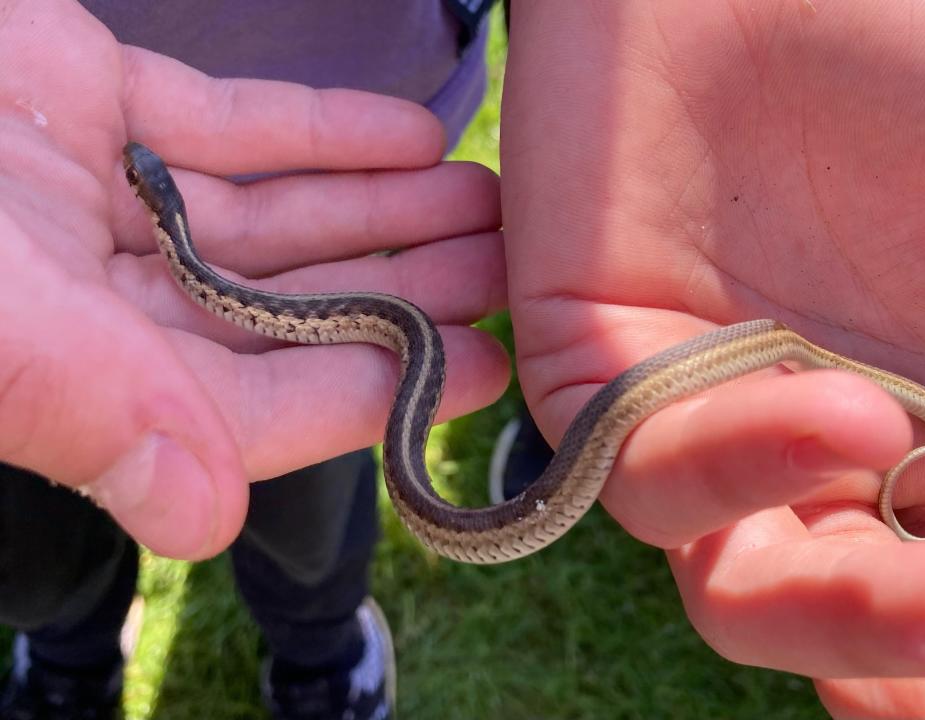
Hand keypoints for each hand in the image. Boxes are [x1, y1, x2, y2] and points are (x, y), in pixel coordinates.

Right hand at [0, 0, 508, 560]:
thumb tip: (201, 517)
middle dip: (415, 284)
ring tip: (486, 199)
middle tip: (516, 267)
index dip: (394, 384)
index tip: (492, 366)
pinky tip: (412, 139)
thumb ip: (83, 415)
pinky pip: (235, 125)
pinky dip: (323, 131)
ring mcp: (113, 201)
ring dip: (390, 207)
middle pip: (306, 303)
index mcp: (100, 375)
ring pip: (286, 214)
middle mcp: (116, 299)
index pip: (284, 397)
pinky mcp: (97, 105)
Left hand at [503, 1, 924, 715]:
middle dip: (918, 649)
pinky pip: (636, 475)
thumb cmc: (920, 80)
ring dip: (846, 608)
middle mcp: (808, 457)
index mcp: (924, 437)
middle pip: (845, 625)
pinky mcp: (595, 377)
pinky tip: (838, 414)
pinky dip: (733, 464)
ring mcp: (699, 426)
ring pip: (737, 590)